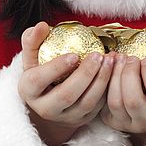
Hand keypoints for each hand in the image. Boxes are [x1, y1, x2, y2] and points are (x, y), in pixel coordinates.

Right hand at [18, 21, 112, 145]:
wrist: (50, 101)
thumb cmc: (42, 73)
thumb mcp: (33, 58)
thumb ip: (33, 41)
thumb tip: (42, 26)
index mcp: (29, 91)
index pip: (38, 81)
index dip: (56, 68)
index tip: (74, 55)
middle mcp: (46, 108)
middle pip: (66, 95)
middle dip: (85, 75)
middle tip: (98, 55)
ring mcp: (66, 117)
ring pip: (86, 103)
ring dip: (101, 81)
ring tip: (110, 60)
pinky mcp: (83, 119)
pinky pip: (98, 107)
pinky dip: (109, 88)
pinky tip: (116, 70)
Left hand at [100, 54, 145, 145]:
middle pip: (133, 100)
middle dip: (129, 73)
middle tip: (131, 57)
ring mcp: (129, 124)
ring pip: (116, 102)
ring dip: (114, 76)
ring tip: (119, 58)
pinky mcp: (113, 121)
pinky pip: (104, 103)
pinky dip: (105, 82)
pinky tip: (111, 67)